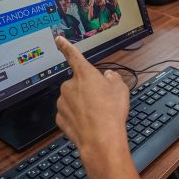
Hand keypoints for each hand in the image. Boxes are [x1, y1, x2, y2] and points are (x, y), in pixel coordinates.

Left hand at [54, 36, 129, 155]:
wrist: (101, 139)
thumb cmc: (111, 112)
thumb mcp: (120, 89)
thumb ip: (113, 78)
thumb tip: (109, 75)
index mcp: (84, 74)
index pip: (73, 55)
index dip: (65, 46)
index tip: (58, 39)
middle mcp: (70, 86)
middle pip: (77, 84)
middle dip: (86, 90)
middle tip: (100, 101)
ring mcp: (63, 103)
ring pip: (72, 100)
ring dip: (81, 105)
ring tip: (97, 115)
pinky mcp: (60, 118)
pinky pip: (69, 114)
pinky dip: (77, 118)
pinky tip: (88, 124)